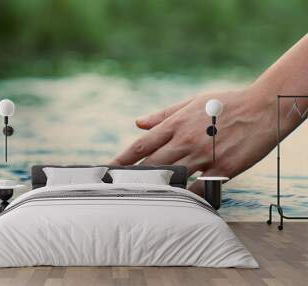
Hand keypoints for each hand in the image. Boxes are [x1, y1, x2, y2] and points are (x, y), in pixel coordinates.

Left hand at [110, 88, 278, 194]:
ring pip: (171, 176)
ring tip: (141, 198)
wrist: (263, 108)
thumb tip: (138, 123)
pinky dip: (187, 195)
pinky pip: (198, 188)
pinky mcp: (222, 168)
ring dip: (156, 187)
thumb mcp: (192, 102)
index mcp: (176, 124)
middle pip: (151, 164)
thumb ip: (163, 114)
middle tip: (118, 189)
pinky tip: (178, 202)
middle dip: (132, 177)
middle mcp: (185, 140)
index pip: (141, 145)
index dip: (122, 160)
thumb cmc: (225, 104)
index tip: (108, 171)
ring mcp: (203, 155)